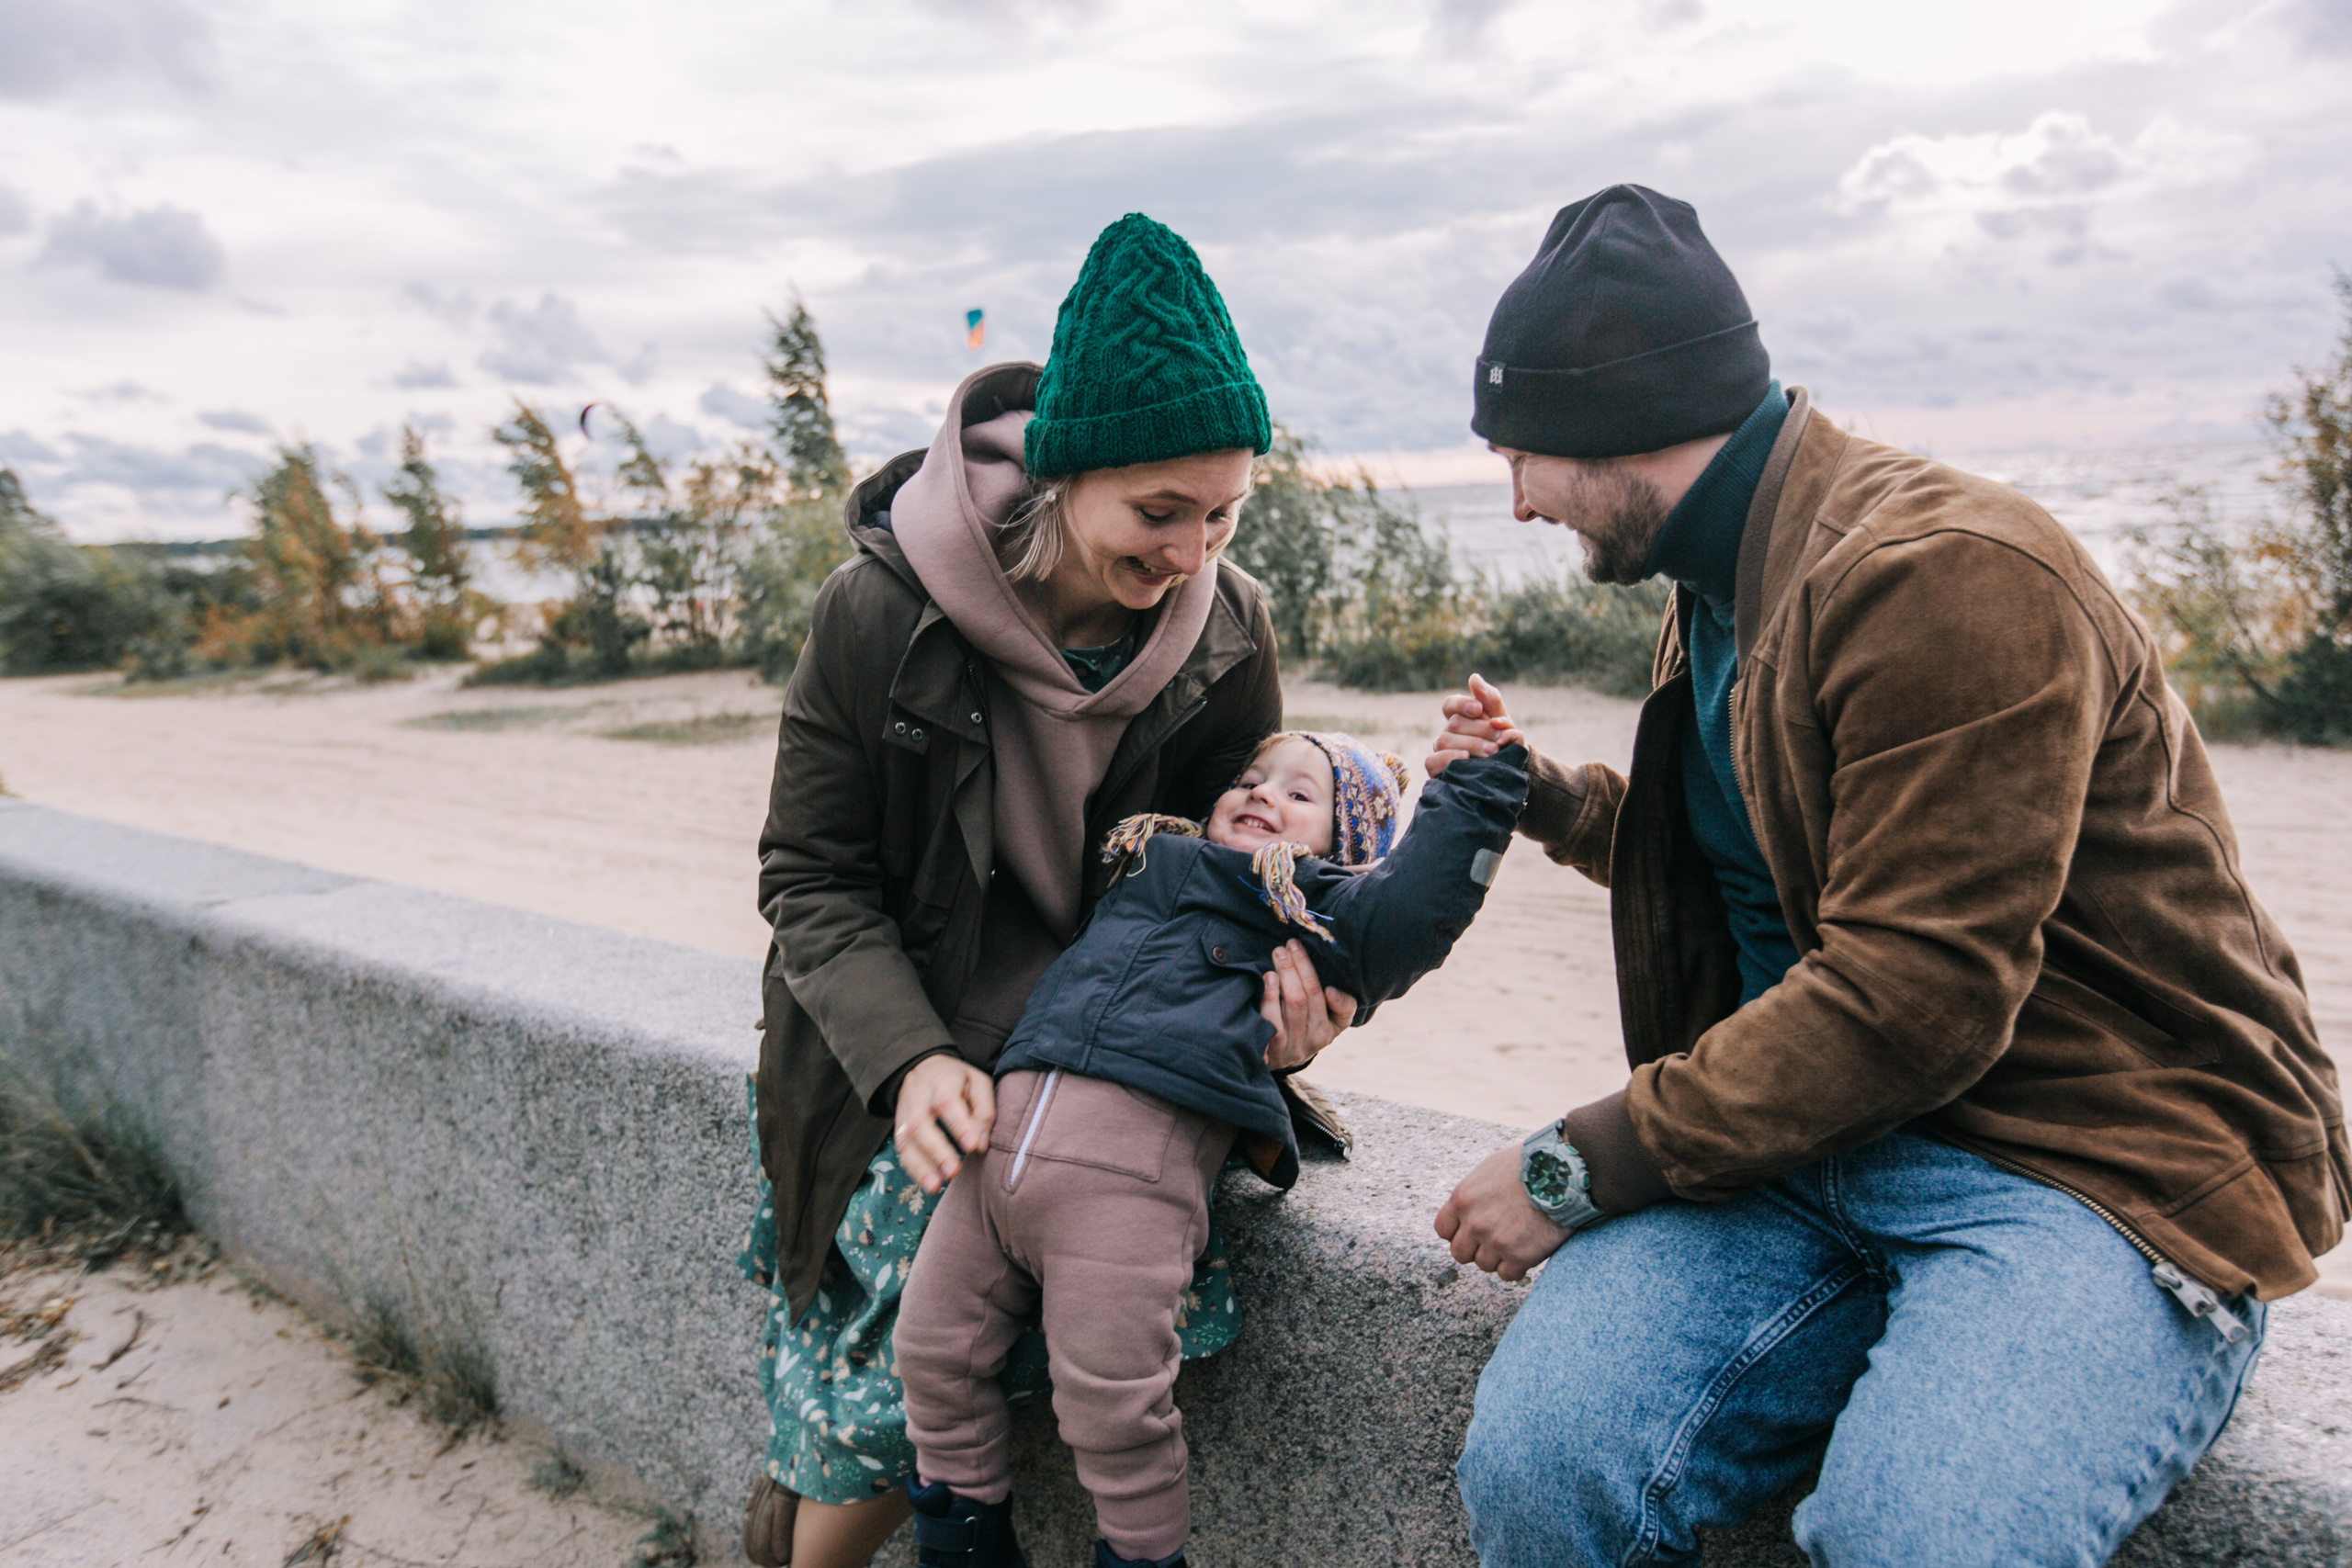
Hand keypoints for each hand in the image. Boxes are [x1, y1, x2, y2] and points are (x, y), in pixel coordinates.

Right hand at [894, 1054, 995, 1193]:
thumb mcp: (978, 1083)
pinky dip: (913, 1169)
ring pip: (905, 1138)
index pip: (947, 1100)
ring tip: (936, 1186)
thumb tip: (981, 1143)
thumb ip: (984, 1110)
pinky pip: (900, 1150)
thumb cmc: (958, 1080)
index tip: (972, 1146)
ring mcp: (904, 1111)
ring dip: (920, 1165)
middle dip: (936, 1149)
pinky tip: (928, 1184)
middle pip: (920, 1121)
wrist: (923, 1068)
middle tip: (954, 1171)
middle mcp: (918, 1095)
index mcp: (942, 1079)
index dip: (958, 1124)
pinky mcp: (898, 1127)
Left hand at [1260, 940, 1358, 1070]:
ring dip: (1286, 976)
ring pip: (1292, 1006)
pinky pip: (1272, 1022)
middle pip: (1309, 999)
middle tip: (1289, 945)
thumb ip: (1340, 1005)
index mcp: (1330, 1030)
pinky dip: (1270, 997)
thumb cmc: (1303, 1029)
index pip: (1341, 1011)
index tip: (1330, 985)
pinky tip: (1268, 978)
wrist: (1275, 1058)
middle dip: (1299, 967)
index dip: (1339, 999)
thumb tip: (1332, 992)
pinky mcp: (1270, 1050)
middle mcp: (1314, 1040)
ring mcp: (1291, 1046)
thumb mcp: (1327, 1021)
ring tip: (1279, 955)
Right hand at [1426, 673, 1526, 777]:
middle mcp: (1448, 734)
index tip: (1478, 709)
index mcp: (1460, 718)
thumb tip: (1473, 677)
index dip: (1461, 704)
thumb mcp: (1503, 721)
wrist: (1512, 772)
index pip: (1449, 704)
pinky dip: (1448, 758)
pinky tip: (1466, 759)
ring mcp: (1442, 753)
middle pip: (1453, 723)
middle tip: (1499, 740)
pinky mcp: (1438, 772)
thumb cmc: (1505, 743)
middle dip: (1479, 730)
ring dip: (1471, 744)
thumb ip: (1490, 699)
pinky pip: (1432, 761)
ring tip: (1493, 752)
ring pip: (1444, 740)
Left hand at [1434, 1137, 1570, 1280]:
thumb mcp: (1489, 1171)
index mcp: (1463, 1199)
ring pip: (1484, 1265)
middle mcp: (1475, 1223)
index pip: (1443, 1230)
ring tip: (1516, 1240)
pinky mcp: (1519, 1256)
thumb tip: (1467, 1212)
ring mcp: (1496, 1242)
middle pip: (1460, 1253)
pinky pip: (1507, 1274)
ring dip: (1498, 1257)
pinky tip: (1527, 1250)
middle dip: (1475, 1248)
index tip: (1470, 1231)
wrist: (1562, 1174)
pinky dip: (1516, 1267)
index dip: (1458, 1232)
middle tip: (1494, 1239)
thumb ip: (1473, 1195)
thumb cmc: (1529, 1166)